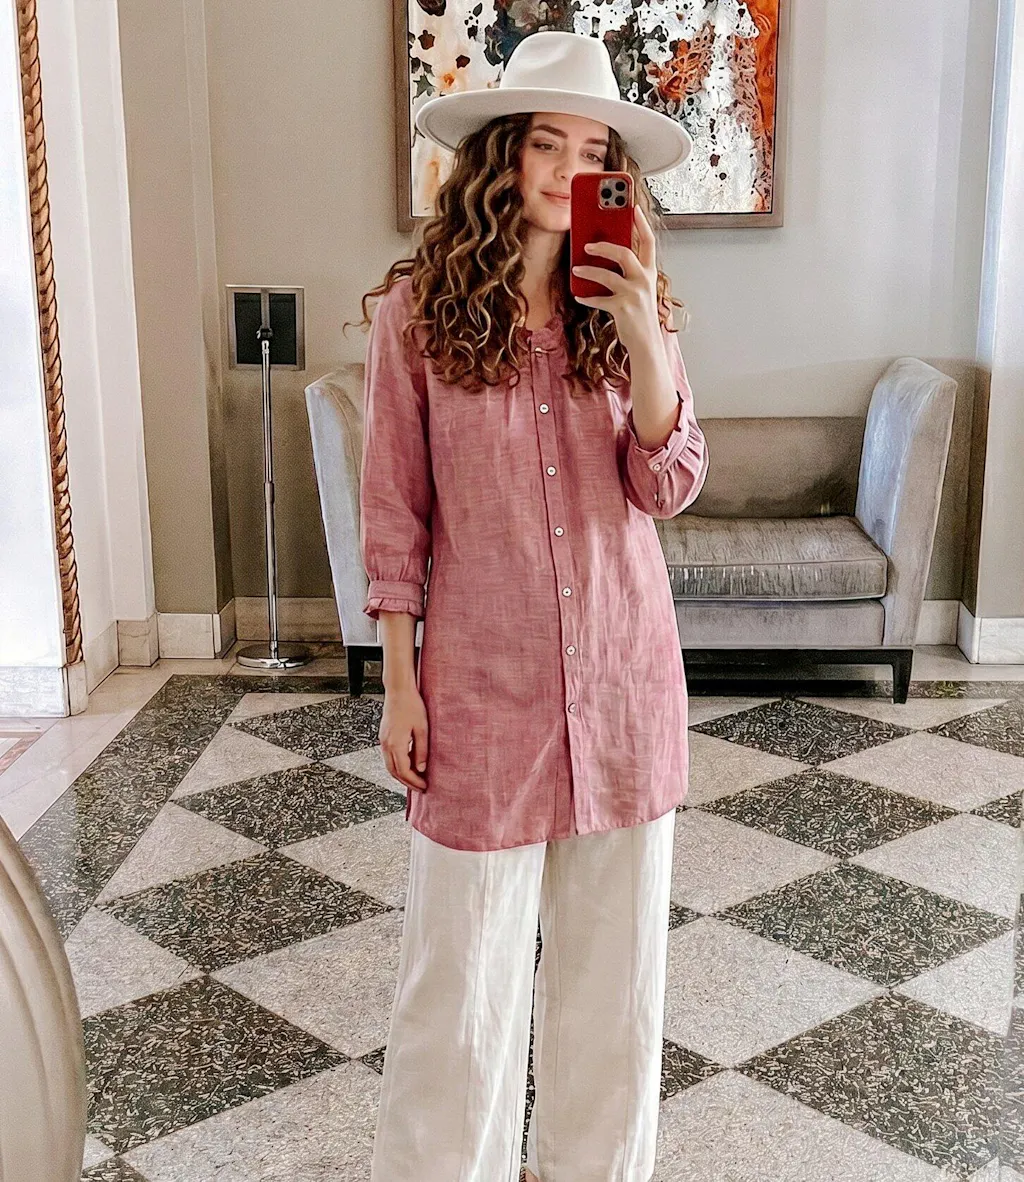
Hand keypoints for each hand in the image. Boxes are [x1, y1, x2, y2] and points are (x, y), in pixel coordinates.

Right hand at [380, 685, 428, 790]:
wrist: (398, 690)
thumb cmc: (412, 706)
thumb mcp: (422, 729)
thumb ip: (421, 750)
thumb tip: (421, 769)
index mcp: (396, 744)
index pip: (404, 771)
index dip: (414, 781)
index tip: (424, 786)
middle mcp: (386, 744)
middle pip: (394, 772)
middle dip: (407, 782)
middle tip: (420, 787)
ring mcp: (383, 740)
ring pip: (390, 765)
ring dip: (401, 775)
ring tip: (415, 779)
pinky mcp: (384, 736)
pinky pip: (389, 756)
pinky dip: (398, 765)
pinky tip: (409, 764)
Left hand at [571, 204, 660, 351]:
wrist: (646, 343)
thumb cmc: (639, 315)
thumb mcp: (639, 289)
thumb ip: (628, 272)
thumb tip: (604, 254)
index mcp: (649, 272)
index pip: (649, 241)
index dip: (641, 222)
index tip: (633, 207)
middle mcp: (644, 280)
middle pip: (624, 252)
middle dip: (603, 246)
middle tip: (587, 244)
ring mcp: (634, 294)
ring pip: (607, 274)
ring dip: (588, 270)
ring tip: (576, 269)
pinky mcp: (623, 308)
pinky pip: (599, 298)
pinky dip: (587, 296)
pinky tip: (578, 294)